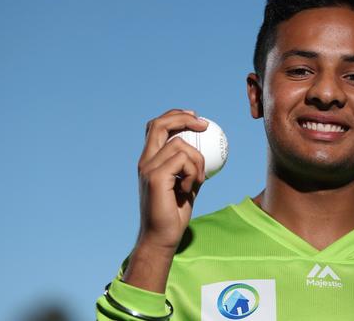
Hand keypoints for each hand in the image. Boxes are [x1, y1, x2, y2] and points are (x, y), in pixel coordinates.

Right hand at [136, 109, 208, 250]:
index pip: (156, 127)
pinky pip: (184, 161)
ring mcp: (148, 168)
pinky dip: (194, 173)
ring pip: (181, 145)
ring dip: (198, 161)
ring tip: (196, 181)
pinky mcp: (155, 177)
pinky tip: (189, 189)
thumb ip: (190, 166)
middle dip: (182, 117)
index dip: (174, 116)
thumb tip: (207, 149)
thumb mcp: (187, 183)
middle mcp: (145, 161)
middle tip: (204, 125)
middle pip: (159, 124)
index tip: (195, 118)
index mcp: (149, 161)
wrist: (162, 237)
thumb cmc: (175, 214)